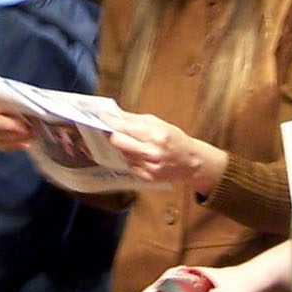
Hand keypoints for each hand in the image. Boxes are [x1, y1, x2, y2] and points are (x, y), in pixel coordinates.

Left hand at [106, 110, 224, 192]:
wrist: (190, 162)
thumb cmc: (175, 139)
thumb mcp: (158, 123)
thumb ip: (133, 119)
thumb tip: (113, 113)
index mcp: (155, 135)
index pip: (123, 127)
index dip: (109, 121)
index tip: (101, 116)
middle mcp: (151, 153)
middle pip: (117, 142)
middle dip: (111, 134)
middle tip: (108, 128)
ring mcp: (149, 167)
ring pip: (122, 153)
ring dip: (121, 146)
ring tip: (129, 140)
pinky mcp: (146, 177)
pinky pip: (128, 164)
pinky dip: (129, 157)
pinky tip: (137, 153)